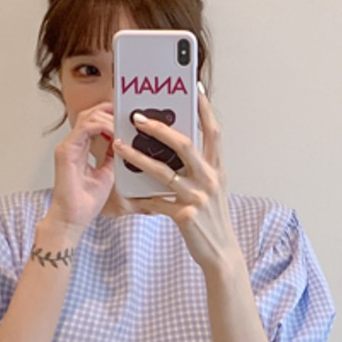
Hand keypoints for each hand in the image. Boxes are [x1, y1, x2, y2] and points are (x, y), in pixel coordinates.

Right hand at [49, 102, 115, 239]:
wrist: (72, 219)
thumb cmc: (85, 202)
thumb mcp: (107, 174)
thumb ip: (113, 157)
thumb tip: (125, 145)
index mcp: (79, 148)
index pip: (93, 121)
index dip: (110, 116)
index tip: (127, 119)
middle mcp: (72, 144)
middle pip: (90, 113)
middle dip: (110, 111)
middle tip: (127, 117)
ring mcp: (68, 146)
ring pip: (88, 117)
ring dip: (108, 119)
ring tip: (122, 128)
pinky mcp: (66, 151)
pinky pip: (85, 128)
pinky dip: (101, 127)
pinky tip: (114, 135)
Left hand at [113, 88, 244, 273]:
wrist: (221, 253)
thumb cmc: (212, 219)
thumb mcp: (212, 189)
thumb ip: (199, 168)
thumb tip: (179, 147)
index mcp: (217, 169)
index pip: (213, 131)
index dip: (204, 109)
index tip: (194, 88)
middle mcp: (209, 179)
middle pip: (184, 144)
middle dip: (159, 128)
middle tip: (138, 117)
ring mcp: (197, 197)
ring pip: (164, 171)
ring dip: (138, 157)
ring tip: (120, 146)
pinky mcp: (185, 215)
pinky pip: (156, 201)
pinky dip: (140, 197)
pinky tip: (127, 192)